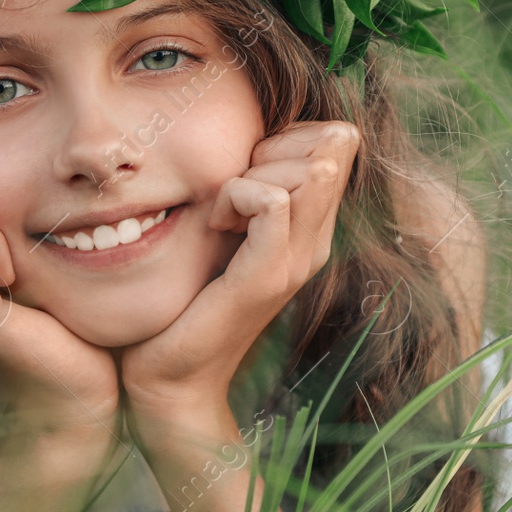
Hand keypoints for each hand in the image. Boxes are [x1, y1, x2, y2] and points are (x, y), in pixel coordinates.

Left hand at [119, 121, 362, 412]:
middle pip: (332, 147)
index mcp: (311, 227)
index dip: (291, 134)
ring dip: (254, 173)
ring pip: (311, 170)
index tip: (247, 167)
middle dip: (276, 147)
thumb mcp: (222, 227)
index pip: (338, 141)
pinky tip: (215, 225)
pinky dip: (236, 196)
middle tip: (234, 187)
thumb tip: (244, 136)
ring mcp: (297, 261)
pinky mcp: (267, 277)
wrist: (173, 377)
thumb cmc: (185, 298)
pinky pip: (272, 202)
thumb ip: (242, 186)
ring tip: (223, 212)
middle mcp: (315, 241)